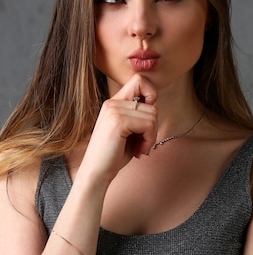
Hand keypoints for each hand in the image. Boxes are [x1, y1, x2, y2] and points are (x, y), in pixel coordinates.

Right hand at [76, 74, 157, 188]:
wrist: (96, 174)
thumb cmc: (114, 155)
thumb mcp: (128, 130)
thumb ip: (139, 115)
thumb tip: (154, 104)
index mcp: (114, 102)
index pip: (139, 80)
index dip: (151, 95)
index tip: (147, 118)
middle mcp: (112, 102)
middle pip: (151, 101)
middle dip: (153, 124)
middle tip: (144, 141)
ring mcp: (114, 110)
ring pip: (153, 114)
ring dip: (152, 135)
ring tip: (140, 147)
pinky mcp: (118, 122)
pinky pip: (149, 124)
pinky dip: (149, 140)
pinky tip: (139, 151)